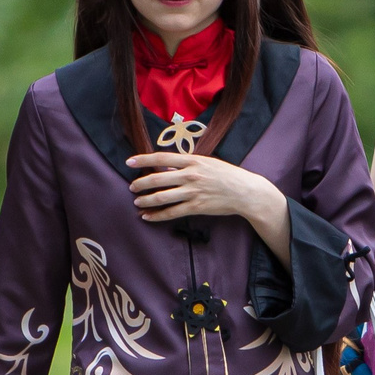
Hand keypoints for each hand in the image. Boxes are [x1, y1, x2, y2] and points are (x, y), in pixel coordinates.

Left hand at [124, 152, 278, 229]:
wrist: (245, 192)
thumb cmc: (227, 175)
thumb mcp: (207, 163)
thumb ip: (188, 164)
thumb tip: (168, 168)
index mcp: (193, 160)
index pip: (162, 158)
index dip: (143, 159)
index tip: (129, 162)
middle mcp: (190, 175)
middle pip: (158, 179)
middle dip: (141, 184)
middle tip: (132, 187)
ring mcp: (193, 192)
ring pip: (162, 197)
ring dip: (146, 200)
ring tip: (137, 202)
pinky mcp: (196, 207)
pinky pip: (172, 212)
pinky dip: (157, 216)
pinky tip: (147, 216)